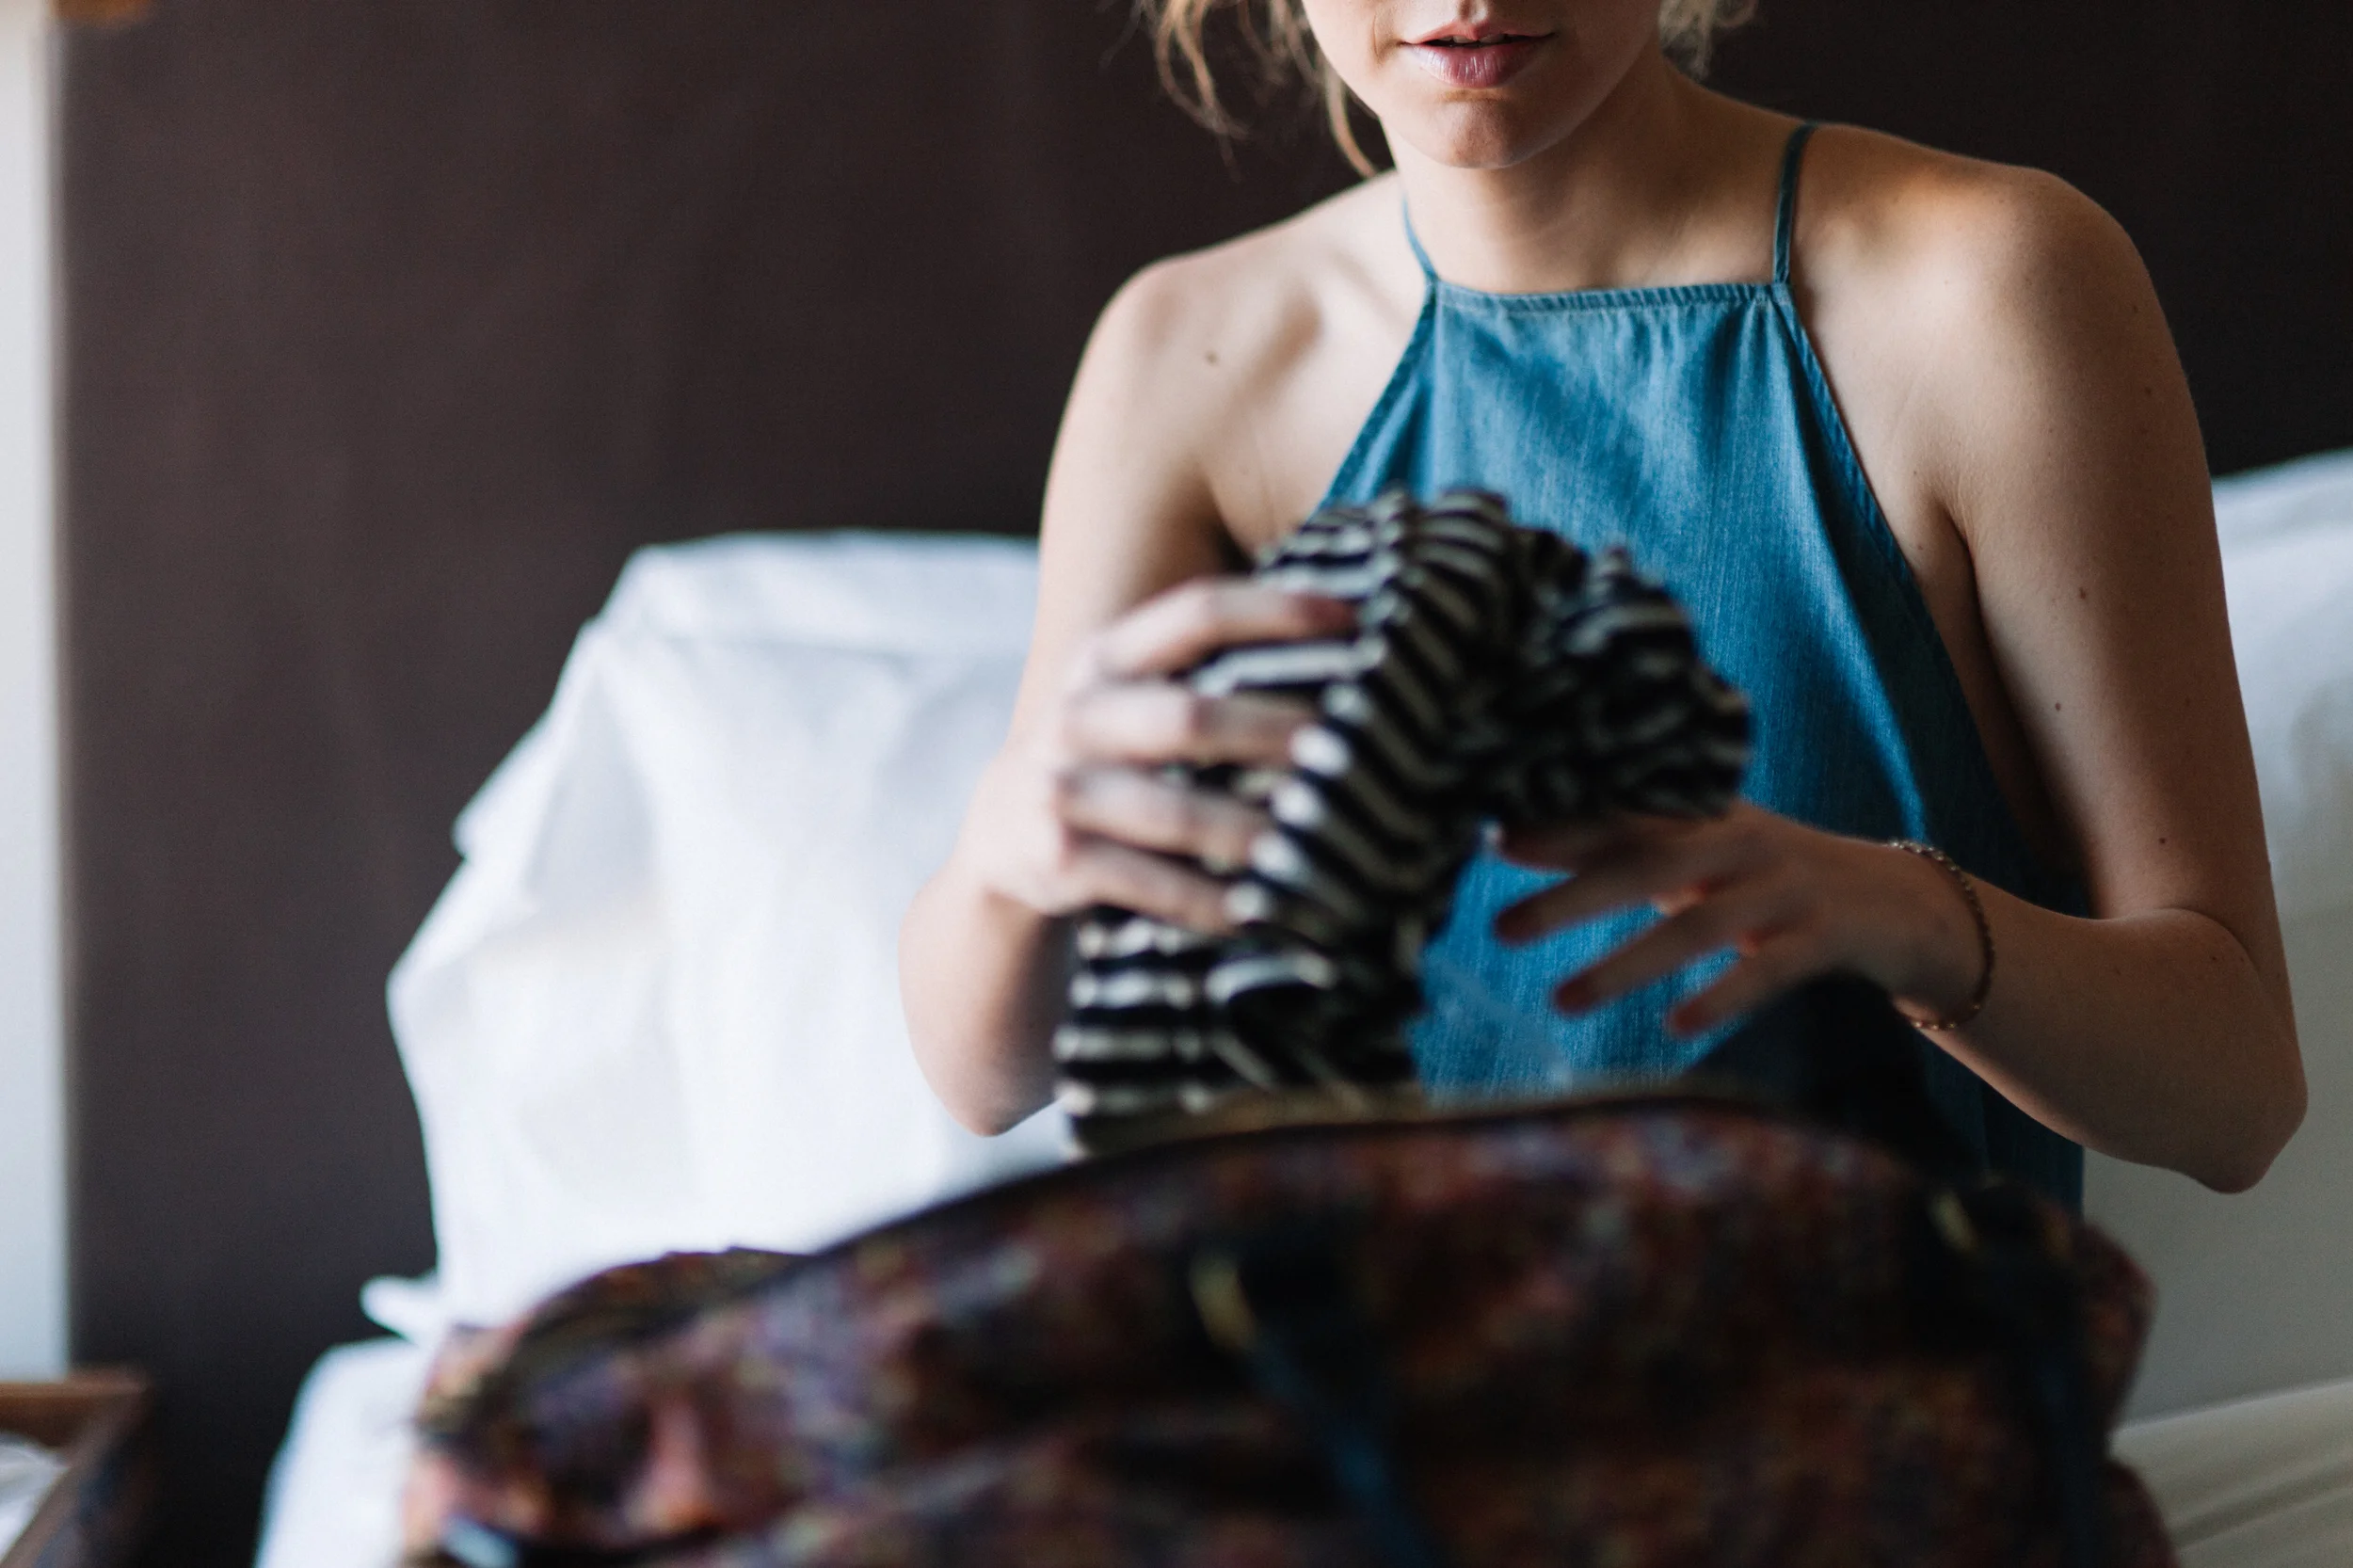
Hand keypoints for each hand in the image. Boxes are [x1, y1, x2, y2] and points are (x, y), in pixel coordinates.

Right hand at [968, 578, 1354, 933]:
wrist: (1001, 839)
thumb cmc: (1105, 757)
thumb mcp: (1127, 697)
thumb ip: (1200, 673)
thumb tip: (1343, 652)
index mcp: (1106, 657)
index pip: (1196, 614)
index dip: (1276, 611)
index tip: (1356, 621)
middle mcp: (1078, 715)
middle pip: (1188, 716)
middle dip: (1271, 732)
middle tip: (1344, 749)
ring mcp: (1061, 789)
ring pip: (1174, 812)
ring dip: (1252, 830)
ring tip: (1317, 840)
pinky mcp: (1060, 859)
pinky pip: (1153, 885)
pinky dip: (1212, 902)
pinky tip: (1264, 910)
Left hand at [1491, 804, 1987, 1036]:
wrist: (1897, 902)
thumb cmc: (1767, 879)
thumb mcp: (1702, 854)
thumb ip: (1627, 846)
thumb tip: (1513, 837)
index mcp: (1706, 812)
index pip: (1622, 813)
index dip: (1559, 828)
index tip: (1493, 842)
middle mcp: (1741, 840)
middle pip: (1647, 862)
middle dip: (1572, 896)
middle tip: (1501, 927)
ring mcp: (1786, 888)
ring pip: (1697, 925)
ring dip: (1626, 964)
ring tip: (1562, 1000)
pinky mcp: (1826, 936)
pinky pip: (1766, 970)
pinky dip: (1719, 997)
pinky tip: (1674, 1026)